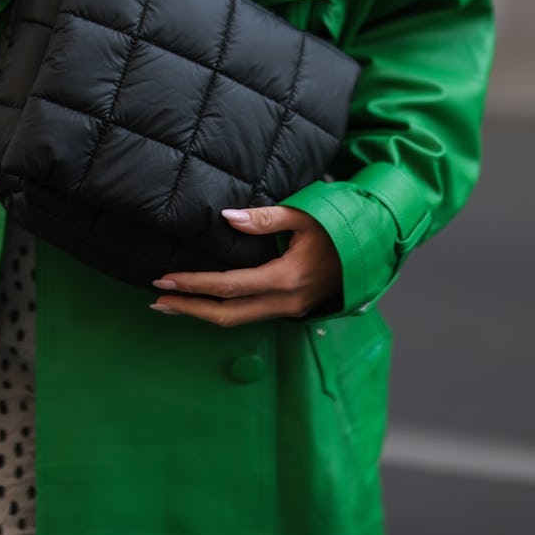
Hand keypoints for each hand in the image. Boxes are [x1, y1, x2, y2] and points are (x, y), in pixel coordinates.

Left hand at [149, 207, 340, 326]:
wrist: (376, 246)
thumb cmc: (341, 224)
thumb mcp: (305, 214)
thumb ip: (264, 218)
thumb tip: (226, 217)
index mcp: (287, 278)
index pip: (230, 287)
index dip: (195, 285)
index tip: (165, 280)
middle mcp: (288, 301)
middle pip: (228, 315)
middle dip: (190, 309)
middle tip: (157, 301)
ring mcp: (292, 308)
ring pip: (239, 319)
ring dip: (204, 313)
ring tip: (172, 304)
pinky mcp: (294, 308)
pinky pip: (252, 314)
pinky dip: (224, 309)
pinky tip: (206, 301)